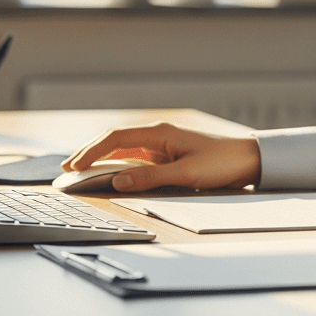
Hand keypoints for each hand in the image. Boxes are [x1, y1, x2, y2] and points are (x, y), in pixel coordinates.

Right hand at [61, 121, 260, 191]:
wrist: (249, 159)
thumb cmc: (221, 163)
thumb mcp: (185, 173)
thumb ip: (150, 178)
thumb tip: (116, 181)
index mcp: (160, 133)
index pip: (116, 138)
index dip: (91, 152)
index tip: (72, 167)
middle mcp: (159, 136)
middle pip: (115, 141)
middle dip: (89, 153)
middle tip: (66, 170)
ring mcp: (163, 145)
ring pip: (124, 150)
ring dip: (102, 159)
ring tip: (80, 172)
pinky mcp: (169, 155)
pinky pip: (137, 158)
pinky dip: (119, 165)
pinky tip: (110, 174)